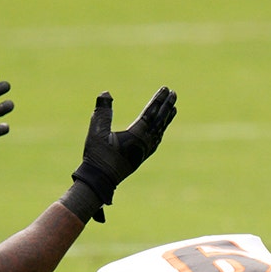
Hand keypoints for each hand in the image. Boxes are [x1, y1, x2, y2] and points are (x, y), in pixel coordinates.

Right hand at [70, 87, 176, 216]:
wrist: (99, 181)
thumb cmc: (97, 157)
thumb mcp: (96, 133)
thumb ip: (102, 113)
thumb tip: (106, 93)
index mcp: (136, 137)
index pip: (151, 114)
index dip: (158, 101)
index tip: (166, 89)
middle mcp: (144, 144)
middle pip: (159, 121)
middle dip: (166, 106)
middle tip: (173, 93)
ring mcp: (144, 152)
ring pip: (159, 131)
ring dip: (166, 118)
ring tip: (173, 108)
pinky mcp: (141, 157)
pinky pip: (156, 140)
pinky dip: (160, 131)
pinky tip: (161, 129)